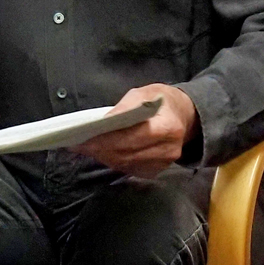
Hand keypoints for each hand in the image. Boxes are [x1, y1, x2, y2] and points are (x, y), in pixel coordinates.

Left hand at [74, 84, 198, 177]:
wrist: (185, 117)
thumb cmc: (162, 102)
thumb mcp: (144, 93)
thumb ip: (125, 106)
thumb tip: (103, 122)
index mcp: (167, 128)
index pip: (132, 138)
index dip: (107, 140)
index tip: (84, 139)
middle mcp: (167, 150)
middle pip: (126, 154)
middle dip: (100, 149)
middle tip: (78, 144)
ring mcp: (163, 163)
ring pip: (125, 164)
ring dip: (104, 156)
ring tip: (86, 148)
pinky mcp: (157, 171)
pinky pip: (129, 169)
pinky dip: (114, 161)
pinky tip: (103, 152)